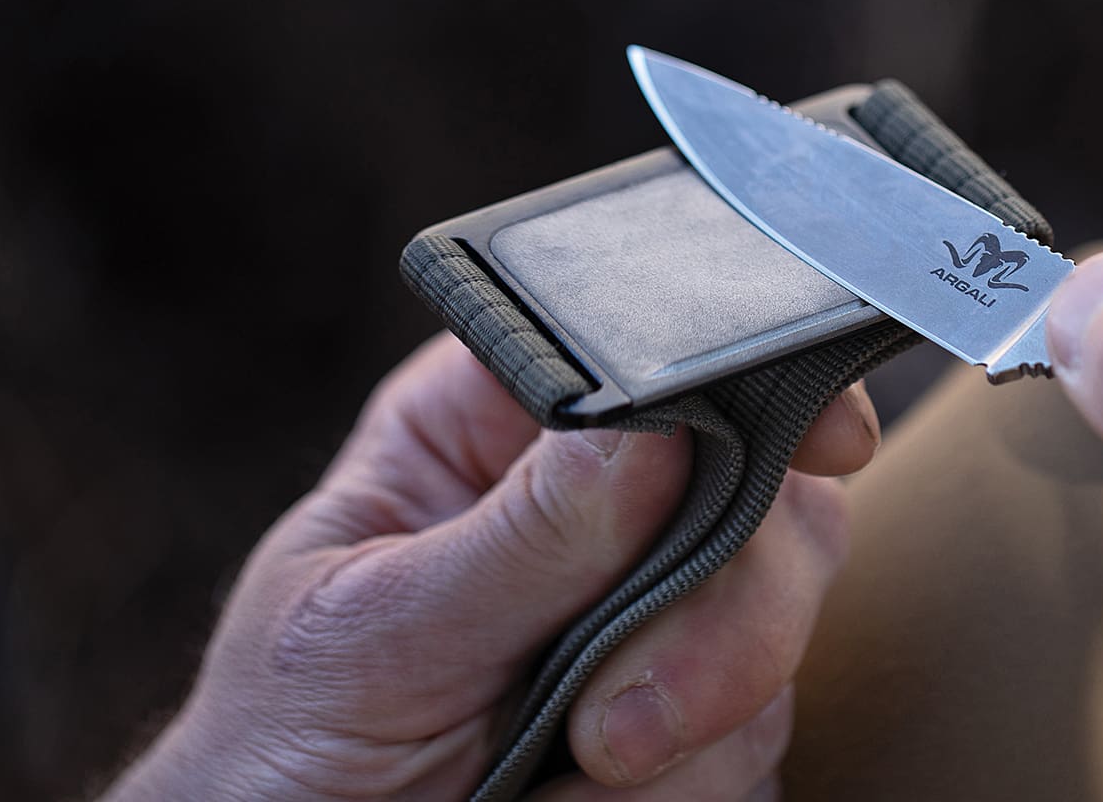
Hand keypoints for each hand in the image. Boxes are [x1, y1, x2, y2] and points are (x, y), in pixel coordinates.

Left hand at [105, 333, 880, 801]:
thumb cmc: (284, 748)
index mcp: (500, 426)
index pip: (644, 346)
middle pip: (760, 481)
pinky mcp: (700, 717)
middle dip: (724, 604)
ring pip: (780, 611)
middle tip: (620, 719)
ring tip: (575, 769)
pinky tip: (586, 797)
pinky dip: (691, 781)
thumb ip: (516, 537)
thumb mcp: (372, 635)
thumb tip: (652, 427)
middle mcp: (603, 502)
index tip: (818, 435)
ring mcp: (663, 609)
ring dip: (699, 707)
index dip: (747, 370)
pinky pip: (763, 730)